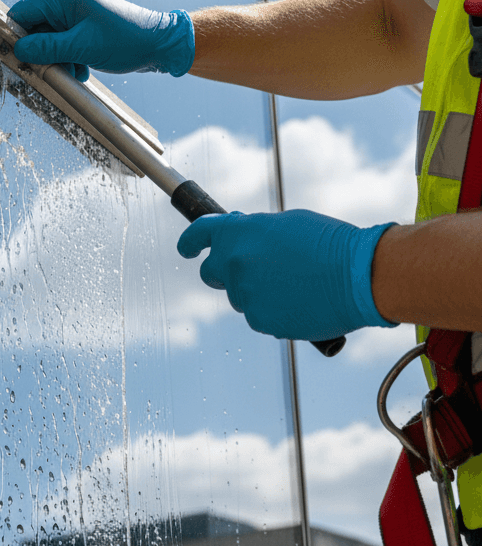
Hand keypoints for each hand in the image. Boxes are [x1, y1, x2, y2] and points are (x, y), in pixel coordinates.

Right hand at [8, 0, 193, 82]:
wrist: (161, 45)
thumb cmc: (125, 41)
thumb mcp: (83, 47)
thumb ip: (48, 47)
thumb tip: (19, 49)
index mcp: (66, 0)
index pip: (25, 11)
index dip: (14, 32)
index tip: (11, 53)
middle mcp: (70, 6)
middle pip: (37, 30)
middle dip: (40, 52)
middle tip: (45, 70)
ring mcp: (79, 20)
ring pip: (52, 43)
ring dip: (57, 61)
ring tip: (73, 72)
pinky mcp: (87, 33)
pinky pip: (67, 48)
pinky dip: (70, 62)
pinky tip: (83, 72)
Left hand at [176, 209, 396, 340]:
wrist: (359, 276)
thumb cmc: (330, 243)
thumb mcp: (286, 224)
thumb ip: (254, 233)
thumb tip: (242, 241)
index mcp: (237, 233)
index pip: (199, 234)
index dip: (190, 242)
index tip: (187, 249)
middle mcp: (233, 263)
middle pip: (210, 273)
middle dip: (222, 272)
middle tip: (245, 270)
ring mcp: (244, 294)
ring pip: (239, 296)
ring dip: (255, 291)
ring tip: (292, 284)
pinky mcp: (260, 320)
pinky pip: (258, 316)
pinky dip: (272, 311)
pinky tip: (299, 301)